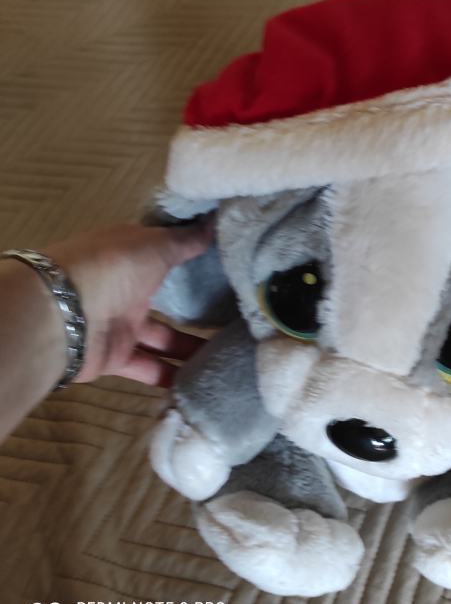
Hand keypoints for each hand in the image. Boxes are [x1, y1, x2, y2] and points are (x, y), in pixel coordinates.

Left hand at [45, 223, 212, 386]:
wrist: (64, 313)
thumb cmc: (113, 268)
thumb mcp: (155, 245)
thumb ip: (186, 241)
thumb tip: (214, 222)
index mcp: (132, 257)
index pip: (165, 257)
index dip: (191, 260)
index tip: (223, 266)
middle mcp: (125, 288)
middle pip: (166, 302)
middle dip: (195, 310)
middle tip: (233, 317)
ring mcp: (120, 324)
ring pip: (163, 339)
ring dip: (190, 348)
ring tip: (226, 353)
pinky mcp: (116, 357)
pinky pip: (149, 368)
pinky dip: (170, 376)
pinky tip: (200, 380)